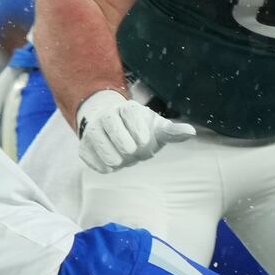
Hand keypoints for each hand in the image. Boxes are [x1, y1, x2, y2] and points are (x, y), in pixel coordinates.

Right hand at [76, 89, 195, 173]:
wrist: (114, 133)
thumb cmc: (141, 131)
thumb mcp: (158, 129)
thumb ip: (172, 132)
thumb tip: (191, 132)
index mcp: (127, 108)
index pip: (130, 115)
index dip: (138, 130)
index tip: (143, 141)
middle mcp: (106, 116)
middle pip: (112, 127)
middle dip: (125, 145)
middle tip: (133, 153)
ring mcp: (92, 131)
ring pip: (99, 142)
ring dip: (113, 157)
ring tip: (122, 161)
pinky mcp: (83, 146)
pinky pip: (89, 157)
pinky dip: (102, 166)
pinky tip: (111, 166)